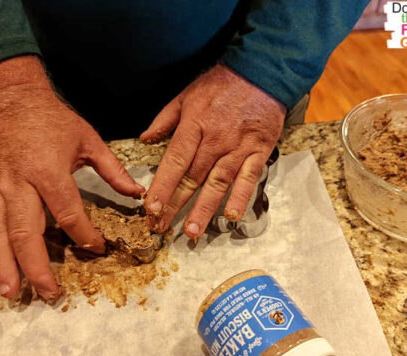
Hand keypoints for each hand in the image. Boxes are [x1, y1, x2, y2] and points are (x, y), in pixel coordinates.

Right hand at [0, 56, 143, 300]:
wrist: (14, 98)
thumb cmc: (54, 120)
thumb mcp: (89, 139)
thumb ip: (113, 170)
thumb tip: (138, 194)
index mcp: (49, 172)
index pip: (67, 213)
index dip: (84, 234)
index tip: (98, 248)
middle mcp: (21, 184)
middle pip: (26, 231)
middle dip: (36, 265)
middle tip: (48, 293)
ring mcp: (0, 187)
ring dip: (5, 262)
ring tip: (11, 291)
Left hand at [141, 64, 285, 237]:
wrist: (262, 73)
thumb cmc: (222, 84)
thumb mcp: (186, 95)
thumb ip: (165, 119)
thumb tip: (144, 139)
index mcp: (194, 125)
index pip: (175, 161)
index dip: (163, 186)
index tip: (152, 207)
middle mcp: (215, 140)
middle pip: (193, 178)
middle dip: (176, 205)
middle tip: (163, 228)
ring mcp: (238, 148)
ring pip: (218, 183)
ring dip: (205, 209)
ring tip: (193, 231)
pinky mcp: (258, 152)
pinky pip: (249, 179)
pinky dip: (240, 198)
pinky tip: (231, 216)